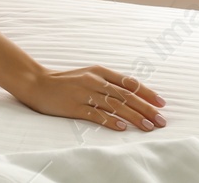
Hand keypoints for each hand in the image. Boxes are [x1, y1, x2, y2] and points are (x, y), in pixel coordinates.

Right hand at [11, 65, 167, 132]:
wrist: (37, 83)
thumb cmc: (64, 81)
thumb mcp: (88, 75)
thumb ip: (107, 82)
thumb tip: (131, 93)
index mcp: (99, 71)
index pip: (129, 82)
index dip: (147, 93)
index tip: (161, 103)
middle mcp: (94, 81)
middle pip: (126, 96)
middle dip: (146, 109)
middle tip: (161, 120)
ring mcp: (84, 93)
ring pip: (115, 105)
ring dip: (134, 117)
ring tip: (148, 127)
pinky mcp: (74, 106)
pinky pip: (96, 114)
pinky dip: (110, 120)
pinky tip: (122, 127)